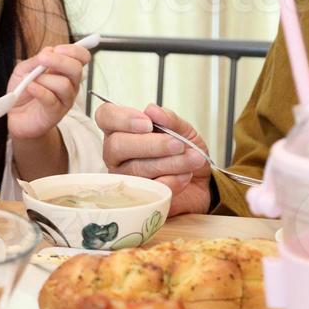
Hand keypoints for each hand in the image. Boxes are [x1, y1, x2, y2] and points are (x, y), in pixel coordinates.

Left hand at [5, 42, 91, 141]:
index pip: (81, 57)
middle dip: (59, 61)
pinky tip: (30, 87)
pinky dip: (39, 91)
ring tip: (30, 81)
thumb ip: (36, 61)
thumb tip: (49, 50)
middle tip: (42, 59)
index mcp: (64, 71)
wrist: (15, 116)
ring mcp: (64, 100)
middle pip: (77, 69)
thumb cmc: (23, 92)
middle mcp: (70, 85)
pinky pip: (51, 99)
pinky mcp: (55, 114)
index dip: (74, 50)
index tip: (57, 49)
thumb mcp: (24, 70)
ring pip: (64, 85)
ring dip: (44, 79)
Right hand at [97, 102, 211, 215]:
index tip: (147, 122)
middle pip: (116, 145)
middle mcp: (116, 154)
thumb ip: (169, 119)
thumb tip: (152, 110)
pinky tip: (185, 176)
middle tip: (177, 144)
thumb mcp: (183, 130)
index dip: (122, 118)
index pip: (105, 116)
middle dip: (151, 144)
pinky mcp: (136, 198)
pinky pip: (149, 188)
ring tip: (192, 159)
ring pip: (136, 169)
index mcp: (122, 130)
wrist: (202, 182)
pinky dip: (173, 180)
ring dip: (170, 163)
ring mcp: (123, 177)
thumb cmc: (185, 152)